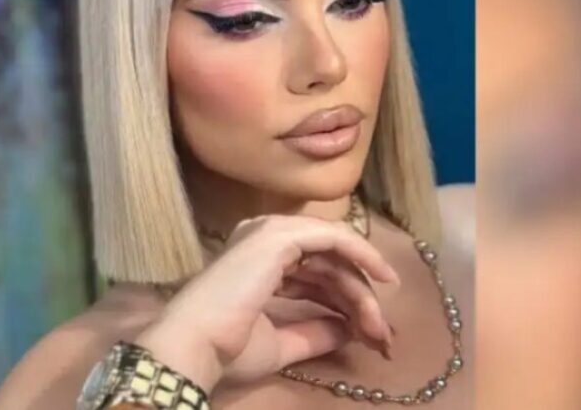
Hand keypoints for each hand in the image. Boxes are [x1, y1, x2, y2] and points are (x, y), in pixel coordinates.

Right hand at [134, 214, 399, 393]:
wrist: (196, 345)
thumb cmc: (226, 347)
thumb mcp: (281, 343)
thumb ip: (315, 331)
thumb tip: (349, 328)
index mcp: (258, 260)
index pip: (314, 273)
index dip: (345, 302)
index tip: (369, 334)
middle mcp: (264, 238)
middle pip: (329, 263)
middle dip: (359, 298)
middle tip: (382, 335)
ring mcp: (271, 232)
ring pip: (335, 253)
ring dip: (362, 289)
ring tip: (379, 326)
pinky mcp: (281, 235)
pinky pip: (334, 238)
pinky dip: (363, 254)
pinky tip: (384, 278)